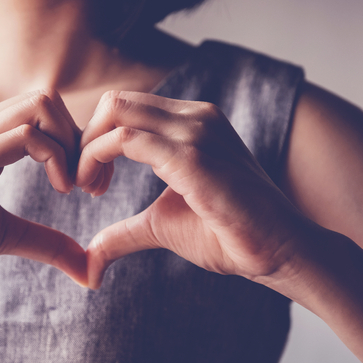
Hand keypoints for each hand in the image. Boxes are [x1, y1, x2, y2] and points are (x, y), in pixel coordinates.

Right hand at [0, 90, 87, 288]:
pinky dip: (55, 157)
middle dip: (81, 138)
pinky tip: (60, 189)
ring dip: (72, 144)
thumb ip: (44, 241)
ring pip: (40, 106)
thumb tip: (87, 268)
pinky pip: (25, 136)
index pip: (43, 111)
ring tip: (74, 186)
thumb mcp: (2, 235)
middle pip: (47, 99)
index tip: (89, 184)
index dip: (76, 142)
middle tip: (90, 184)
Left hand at [77, 91, 306, 288]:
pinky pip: (126, 140)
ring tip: (90, 189)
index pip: (126, 108)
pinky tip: (97, 190)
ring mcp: (196, 131)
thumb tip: (90, 260)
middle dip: (85, 139)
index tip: (91, 182)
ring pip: (116, 112)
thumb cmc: (229, 234)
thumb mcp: (162, 225)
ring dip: (88, 150)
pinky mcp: (193, 156)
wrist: (280, 251)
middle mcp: (194, 116)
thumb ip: (124, 231)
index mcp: (191, 122)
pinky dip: (97, 158)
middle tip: (82, 183)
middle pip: (115, 102)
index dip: (96, 140)